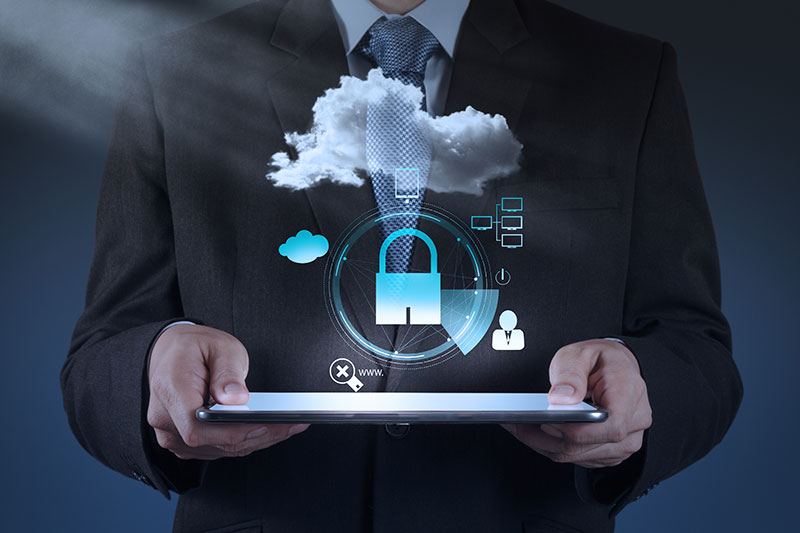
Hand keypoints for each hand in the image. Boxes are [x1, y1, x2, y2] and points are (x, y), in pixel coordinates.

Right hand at [147, 324, 307, 459]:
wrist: (169, 353)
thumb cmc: (193, 347)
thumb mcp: (219, 347)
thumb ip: (228, 372)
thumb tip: (237, 399)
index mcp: (171, 390)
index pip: (198, 428)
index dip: (233, 433)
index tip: (265, 425)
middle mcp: (164, 418)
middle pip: (213, 442)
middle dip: (257, 437)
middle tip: (291, 425)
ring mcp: (171, 433)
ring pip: (218, 449)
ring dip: (254, 441)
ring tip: (287, 427)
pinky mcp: (183, 441)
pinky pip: (215, 448)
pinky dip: (242, 442)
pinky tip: (266, 430)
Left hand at [503, 339, 651, 467]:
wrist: (615, 368)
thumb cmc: (599, 360)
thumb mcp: (578, 354)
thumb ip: (569, 374)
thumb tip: (561, 399)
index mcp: (630, 392)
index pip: (611, 426)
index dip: (577, 430)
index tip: (548, 421)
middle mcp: (635, 421)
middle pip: (589, 445)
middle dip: (548, 437)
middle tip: (518, 423)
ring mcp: (626, 440)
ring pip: (580, 455)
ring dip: (546, 444)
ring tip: (521, 427)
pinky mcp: (611, 451)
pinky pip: (579, 457)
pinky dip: (555, 447)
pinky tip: (538, 433)